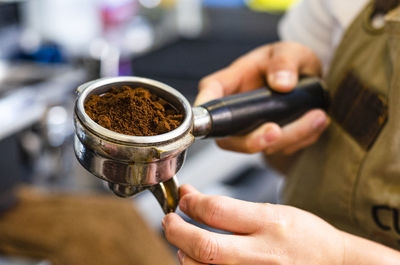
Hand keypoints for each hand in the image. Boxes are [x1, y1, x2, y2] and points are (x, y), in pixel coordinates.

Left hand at [162, 185, 344, 264]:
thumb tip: (191, 198)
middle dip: (176, 231)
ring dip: (184, 255)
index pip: (217, 210)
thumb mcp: (273, 210)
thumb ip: (231, 208)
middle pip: (205, 246)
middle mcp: (264, 255)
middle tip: (169, 222)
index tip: (184, 199)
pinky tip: (198, 261)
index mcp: (271, 224)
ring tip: (183, 243)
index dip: (191, 203)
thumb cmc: (305, 236)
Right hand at [195, 42, 328, 154]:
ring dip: (290, 137)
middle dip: (252, 140)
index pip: (210, 93)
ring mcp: (249, 129)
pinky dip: (301, 139)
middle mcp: (235, 110)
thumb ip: (285, 62)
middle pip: (228, 136)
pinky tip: (316, 123)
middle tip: (276, 132)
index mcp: (231, 82)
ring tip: (317, 117)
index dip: (205, 109)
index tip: (212, 120)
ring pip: (259, 146)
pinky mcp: (267, 141)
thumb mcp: (289, 51)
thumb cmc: (288, 61)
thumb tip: (282, 83)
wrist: (306, 79)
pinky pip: (281, 149)